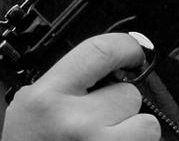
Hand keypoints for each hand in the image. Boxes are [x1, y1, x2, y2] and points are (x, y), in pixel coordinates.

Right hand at [1, 33, 160, 140]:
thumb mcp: (32, 109)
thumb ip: (65, 83)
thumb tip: (109, 61)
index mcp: (46, 97)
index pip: (99, 50)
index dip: (126, 46)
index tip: (134, 51)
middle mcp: (73, 122)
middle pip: (128, 94)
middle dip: (120, 108)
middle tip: (96, 124)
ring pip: (146, 125)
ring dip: (132, 133)